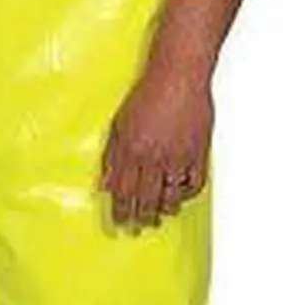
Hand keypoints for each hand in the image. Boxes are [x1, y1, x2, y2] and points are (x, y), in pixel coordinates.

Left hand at [99, 57, 213, 230]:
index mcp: (132, 150)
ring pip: (170, 196)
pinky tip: (181, 198)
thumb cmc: (149, 93)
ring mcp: (178, 157)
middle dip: (140, 217)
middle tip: (138, 228)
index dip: (121, 210)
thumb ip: (113, 156)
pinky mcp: (198, 153)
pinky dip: (187, 195)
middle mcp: (154, 157)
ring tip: (159, 218)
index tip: (120, 222)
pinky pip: (194, 184)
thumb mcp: (120, 123)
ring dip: (163, 210)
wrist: (179, 76)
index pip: (124, 192)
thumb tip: (107, 183)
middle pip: (146, 198)